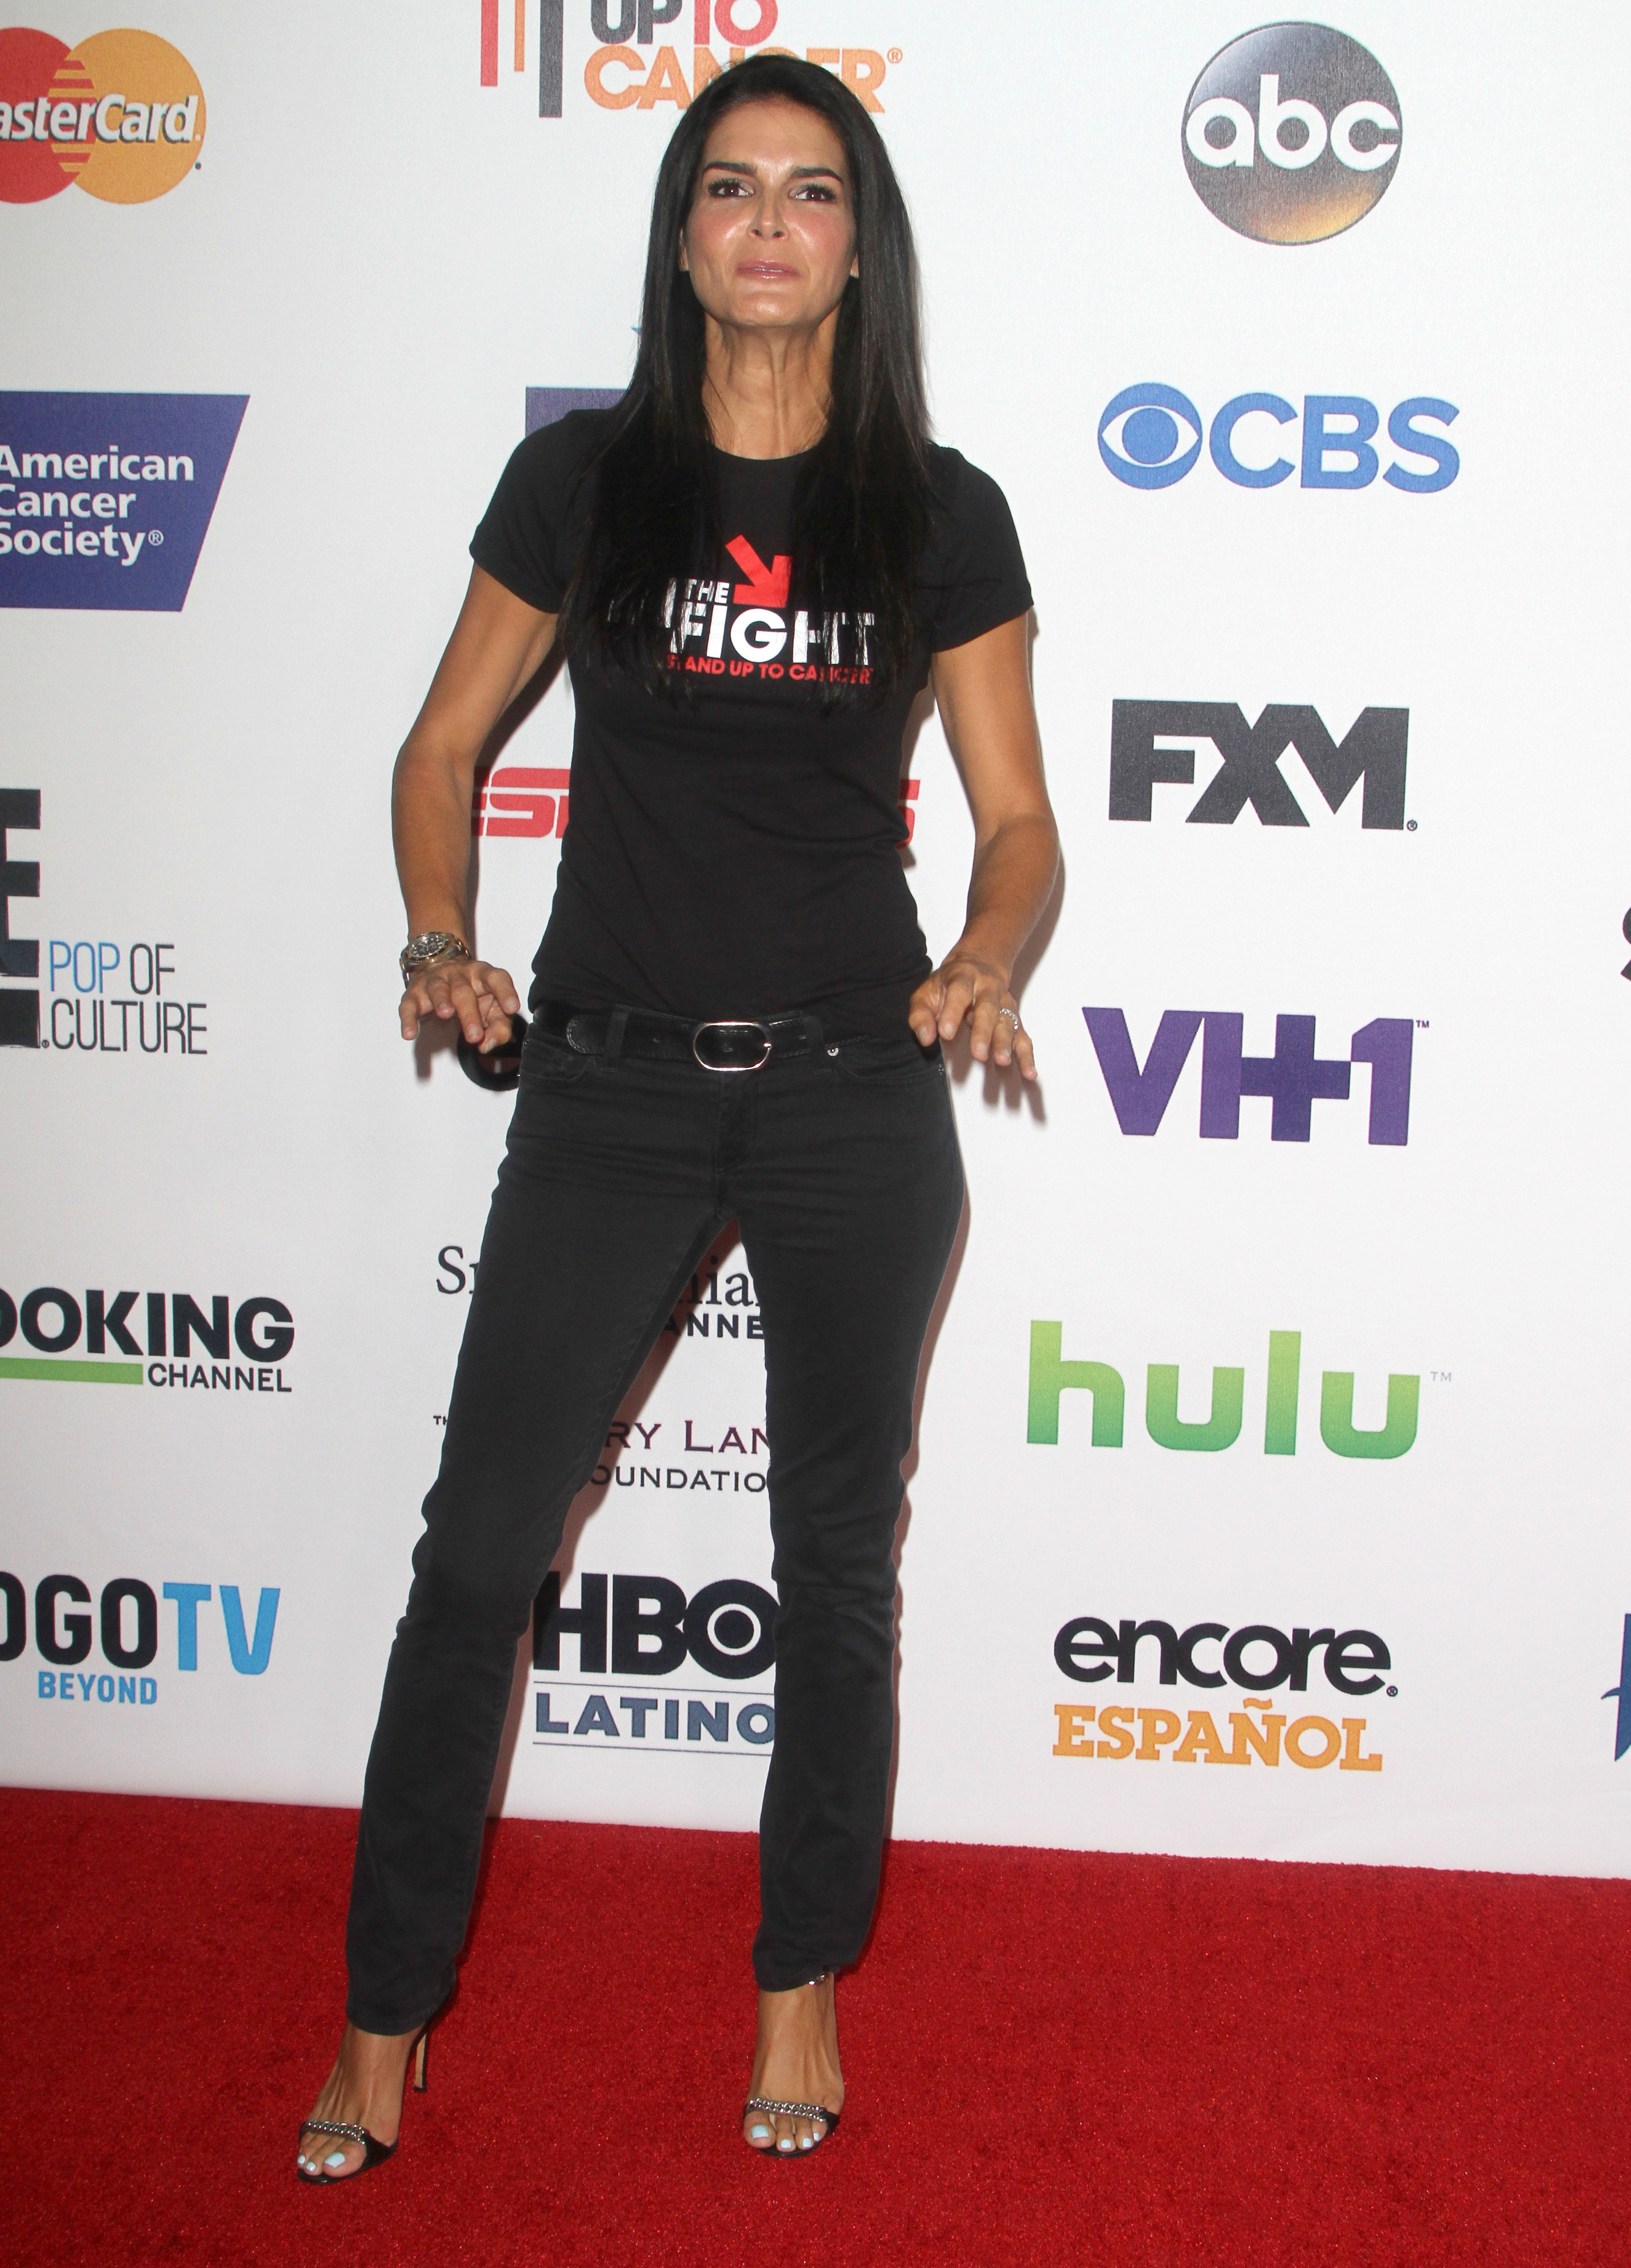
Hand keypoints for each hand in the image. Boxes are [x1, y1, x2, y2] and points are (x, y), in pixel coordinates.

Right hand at [399, 956, 519, 1052]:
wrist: (438, 968)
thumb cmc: (472, 994)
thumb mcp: (491, 1009)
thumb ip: (498, 1028)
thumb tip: (487, 1045)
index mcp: (483, 975)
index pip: (497, 978)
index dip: (506, 992)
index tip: (512, 1008)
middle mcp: (459, 974)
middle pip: (464, 991)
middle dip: (469, 1014)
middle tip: (474, 1036)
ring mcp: (435, 981)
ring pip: (438, 989)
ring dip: (441, 1001)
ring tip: (445, 1015)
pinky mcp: (414, 993)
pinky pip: (409, 1005)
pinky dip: (408, 1019)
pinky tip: (409, 1034)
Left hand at [908, 950, 1036, 1079]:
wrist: (978, 963)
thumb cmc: (949, 983)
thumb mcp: (927, 992)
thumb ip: (921, 1015)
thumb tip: (926, 1038)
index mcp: (963, 977)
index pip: (958, 993)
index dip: (953, 1012)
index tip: (946, 1033)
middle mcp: (987, 988)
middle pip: (988, 1008)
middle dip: (983, 1032)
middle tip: (978, 1054)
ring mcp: (1003, 1003)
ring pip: (1007, 1022)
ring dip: (1005, 1043)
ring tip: (1002, 1061)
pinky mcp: (1013, 1018)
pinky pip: (1022, 1036)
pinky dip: (1026, 1055)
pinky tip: (1029, 1072)